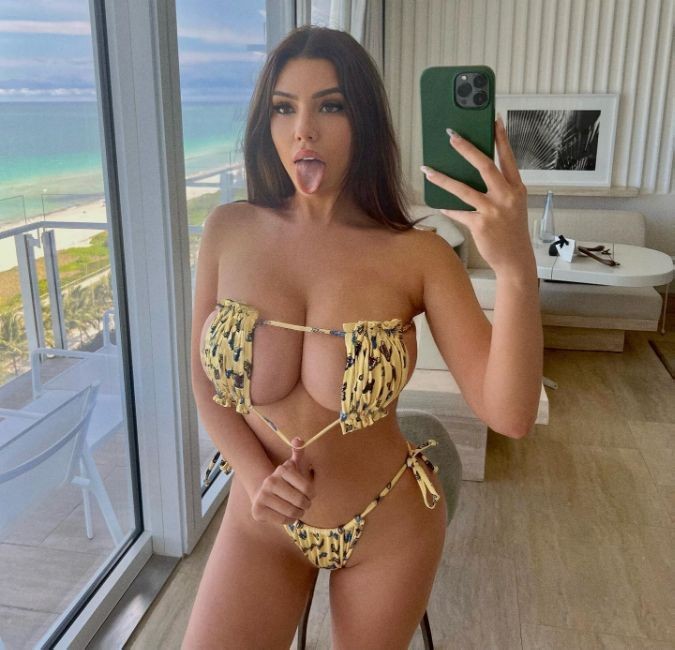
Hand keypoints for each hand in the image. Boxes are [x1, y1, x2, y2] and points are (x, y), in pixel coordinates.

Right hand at [250, 437, 315, 525]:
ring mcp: (262, 496)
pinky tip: (287, 515)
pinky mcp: (257, 511)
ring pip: (291, 512)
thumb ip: (298, 453)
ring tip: (298, 510)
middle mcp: (270, 482)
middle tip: (305, 505)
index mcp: (282, 470)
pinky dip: (289, 520)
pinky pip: (282, 520)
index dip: (312, 494)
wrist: (263, 492)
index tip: (310, 494)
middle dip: (306, 505)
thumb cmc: (285, 480)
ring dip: (298, 513)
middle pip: (299, 501)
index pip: (308, 488)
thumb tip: (298, 439)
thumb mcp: (293, 466)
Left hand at [421, 115, 531, 275]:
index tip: (493, 119)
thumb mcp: (512, 206)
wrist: (516, 260)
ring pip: (463, 189)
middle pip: (484, 166)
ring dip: (442, 178)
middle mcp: (506, 196)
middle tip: (451, 136)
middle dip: (466, 148)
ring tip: (427, 169)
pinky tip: (440, 205)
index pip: (508, 157)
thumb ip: (498, 190)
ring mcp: (494, 210)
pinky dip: (449, 209)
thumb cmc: (512, 232)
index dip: (500, 138)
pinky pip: (459, 212)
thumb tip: (472, 175)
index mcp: (517, 188)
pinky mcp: (480, 224)